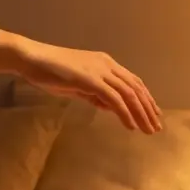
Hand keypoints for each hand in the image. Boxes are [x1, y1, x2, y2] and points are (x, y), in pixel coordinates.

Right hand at [0, 32, 161, 132]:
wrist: (33, 59)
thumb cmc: (50, 71)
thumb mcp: (77, 85)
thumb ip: (94, 94)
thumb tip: (110, 107)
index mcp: (105, 63)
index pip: (133, 82)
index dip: (146, 98)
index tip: (153, 114)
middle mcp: (107, 65)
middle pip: (136, 88)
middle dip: (148, 108)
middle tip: (156, 126)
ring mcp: (100, 71)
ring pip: (129, 94)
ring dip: (141, 114)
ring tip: (148, 130)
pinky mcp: (91, 80)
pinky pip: (114, 99)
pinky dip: (125, 113)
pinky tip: (131, 126)